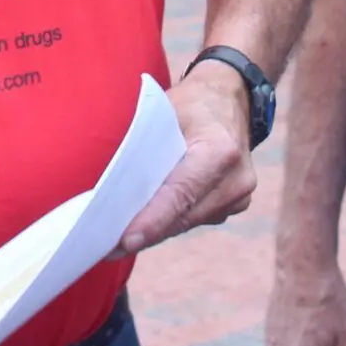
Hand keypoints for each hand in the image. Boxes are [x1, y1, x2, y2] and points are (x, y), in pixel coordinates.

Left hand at [119, 67, 255, 254]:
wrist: (229, 99)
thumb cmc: (191, 103)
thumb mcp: (164, 111)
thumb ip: (143, 144)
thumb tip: (109, 180)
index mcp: (220, 150)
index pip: (181, 192)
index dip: (153, 219)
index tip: (127, 240)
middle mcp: (236, 178)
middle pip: (183, 215)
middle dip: (145, 231)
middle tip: (106, 246)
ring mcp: (239, 195)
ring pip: (188, 222)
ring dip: (156, 230)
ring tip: (117, 241)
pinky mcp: (235, 204)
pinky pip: (195, 218)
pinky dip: (171, 220)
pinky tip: (145, 224)